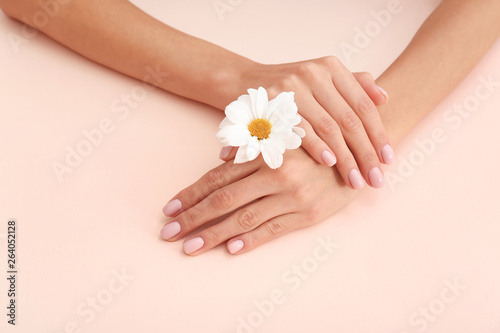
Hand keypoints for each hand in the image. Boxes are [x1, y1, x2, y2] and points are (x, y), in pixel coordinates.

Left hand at [160, 148, 356, 254]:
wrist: (361, 150)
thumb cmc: (317, 140)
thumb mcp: (286, 132)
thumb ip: (253, 142)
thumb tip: (221, 155)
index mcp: (266, 151)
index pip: (219, 176)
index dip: (192, 193)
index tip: (169, 208)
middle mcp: (276, 172)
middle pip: (224, 199)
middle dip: (192, 217)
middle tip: (168, 232)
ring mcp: (292, 195)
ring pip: (243, 218)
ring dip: (213, 234)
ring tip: (189, 247)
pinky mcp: (308, 213)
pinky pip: (274, 229)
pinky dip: (251, 239)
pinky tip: (231, 249)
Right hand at [222, 58, 393, 189]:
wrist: (242, 81)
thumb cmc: (289, 87)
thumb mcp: (321, 77)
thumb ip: (353, 84)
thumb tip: (384, 98)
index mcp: (331, 68)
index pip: (363, 105)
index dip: (379, 134)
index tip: (389, 160)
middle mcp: (314, 74)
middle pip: (350, 120)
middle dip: (366, 153)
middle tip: (376, 179)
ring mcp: (292, 88)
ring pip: (329, 129)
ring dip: (345, 158)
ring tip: (356, 180)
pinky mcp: (273, 103)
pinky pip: (301, 130)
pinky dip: (317, 148)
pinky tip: (330, 164)